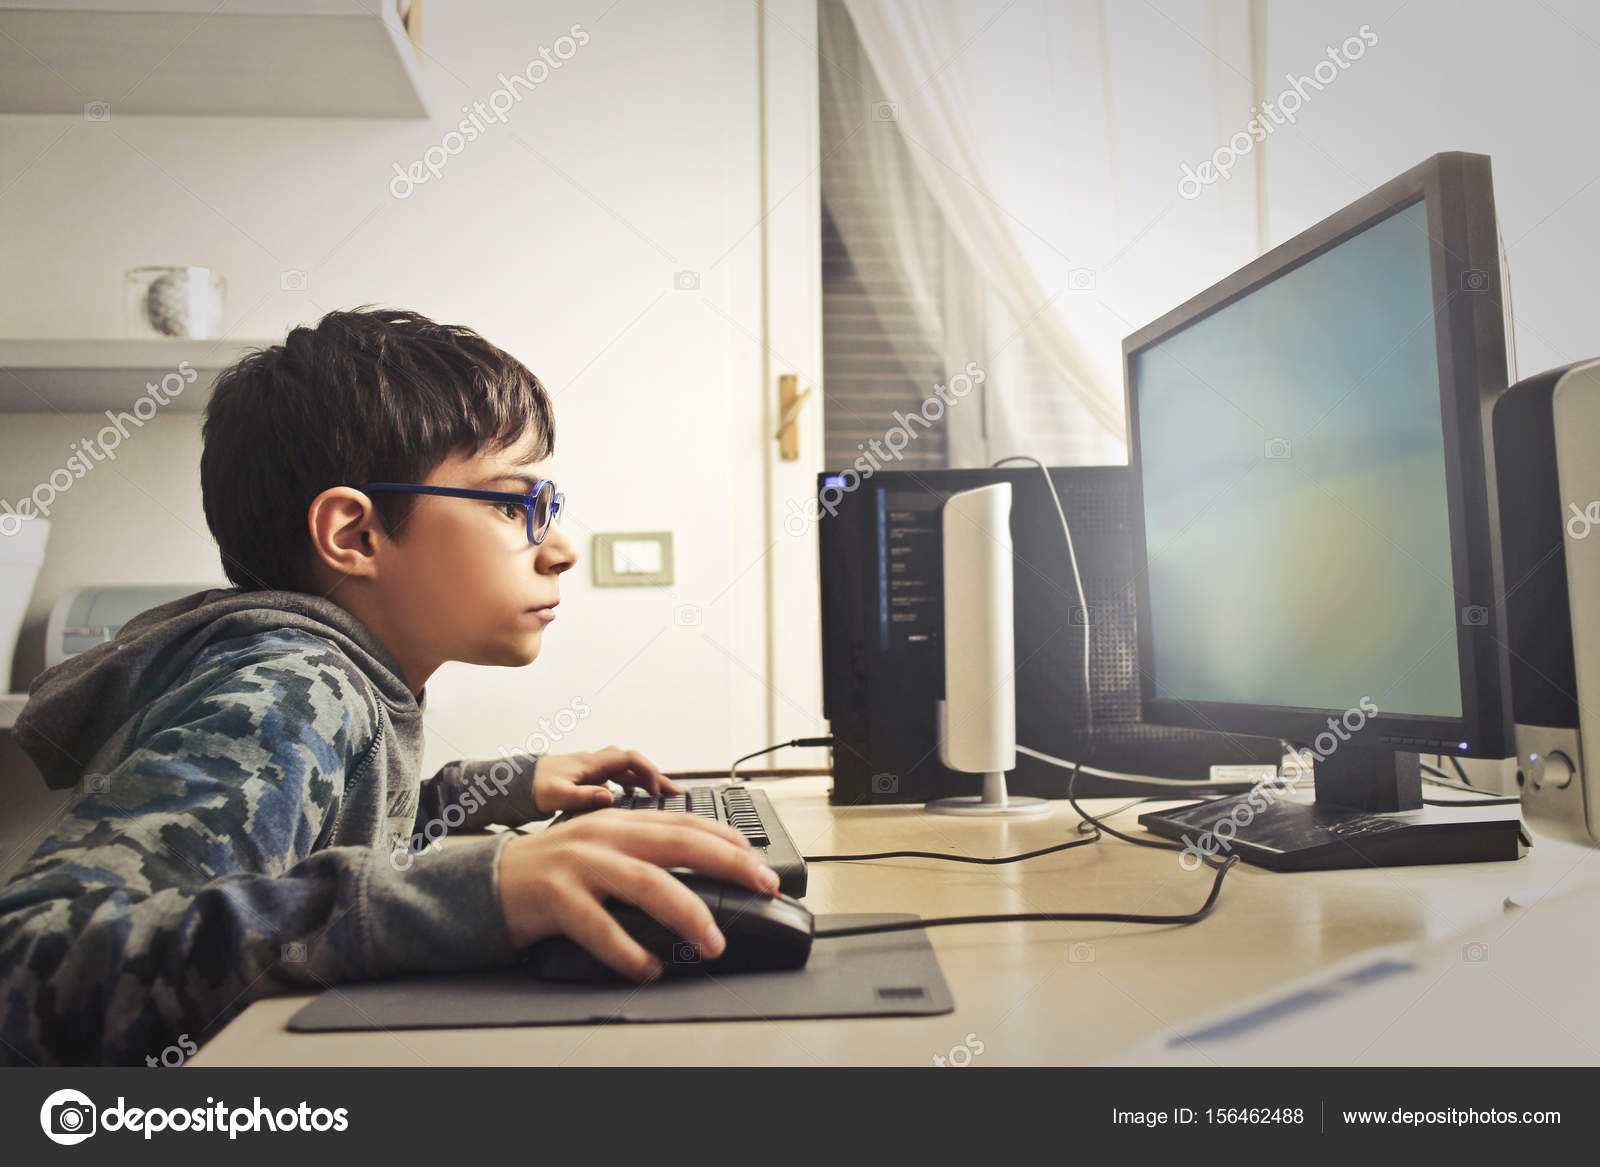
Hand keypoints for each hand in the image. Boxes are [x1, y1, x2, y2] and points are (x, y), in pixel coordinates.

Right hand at [496, 810, 780, 979]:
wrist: (486, 882)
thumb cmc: (551, 871)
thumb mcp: (601, 848)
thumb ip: (643, 853)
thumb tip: (702, 875)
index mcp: (620, 822)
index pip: (686, 824)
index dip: (729, 841)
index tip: (761, 864)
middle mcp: (604, 836)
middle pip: (678, 844)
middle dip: (728, 864)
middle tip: (761, 887)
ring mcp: (579, 864)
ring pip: (646, 883)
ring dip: (687, 913)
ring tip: (712, 941)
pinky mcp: (555, 897)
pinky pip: (599, 927)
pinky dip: (628, 951)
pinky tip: (647, 968)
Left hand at [531, 746, 682, 814]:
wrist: (508, 784)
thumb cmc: (529, 789)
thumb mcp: (555, 796)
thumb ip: (583, 797)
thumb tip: (611, 797)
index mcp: (589, 764)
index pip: (629, 758)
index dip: (649, 771)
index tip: (658, 791)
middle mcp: (592, 763)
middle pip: (632, 763)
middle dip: (655, 776)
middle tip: (675, 794)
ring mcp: (589, 769)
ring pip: (625, 770)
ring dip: (643, 780)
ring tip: (659, 797)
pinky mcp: (583, 777)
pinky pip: (613, 776)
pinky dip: (626, 784)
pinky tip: (626, 797)